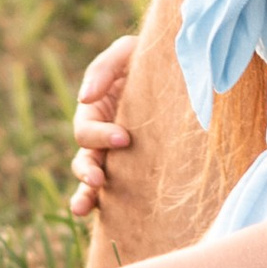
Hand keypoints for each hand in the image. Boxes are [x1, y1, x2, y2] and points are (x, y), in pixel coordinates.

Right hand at [68, 31, 137, 218]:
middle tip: (100, 177)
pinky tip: (93, 215)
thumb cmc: (151, 57)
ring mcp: (115, 154)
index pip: (86, 129)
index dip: (100, 136)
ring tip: (83, 206)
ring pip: (91, 180)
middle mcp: (102, 135)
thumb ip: (104, 69)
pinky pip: (112, 190)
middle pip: (84, 159)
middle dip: (88, 169)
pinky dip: (100, 203)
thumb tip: (84, 98)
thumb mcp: (127, 52)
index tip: (124, 138)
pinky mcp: (132, 167)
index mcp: (96, 109)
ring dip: (85, 193)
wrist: (183, 69)